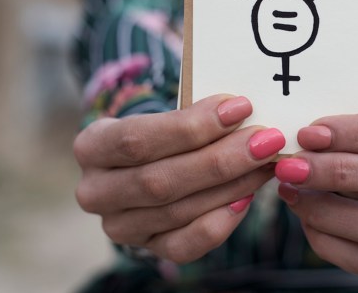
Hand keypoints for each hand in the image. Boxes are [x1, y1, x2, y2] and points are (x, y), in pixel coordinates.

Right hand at [73, 95, 282, 263]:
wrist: (148, 164)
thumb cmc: (162, 132)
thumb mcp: (165, 115)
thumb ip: (195, 116)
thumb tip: (244, 112)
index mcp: (92, 146)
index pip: (137, 138)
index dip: (191, 126)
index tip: (240, 108)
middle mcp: (95, 191)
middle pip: (160, 180)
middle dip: (220, 159)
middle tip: (265, 140)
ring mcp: (119, 226)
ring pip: (177, 211)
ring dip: (230, 186)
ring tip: (266, 163)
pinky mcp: (146, 249)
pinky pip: (185, 245)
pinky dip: (220, 222)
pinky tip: (247, 197)